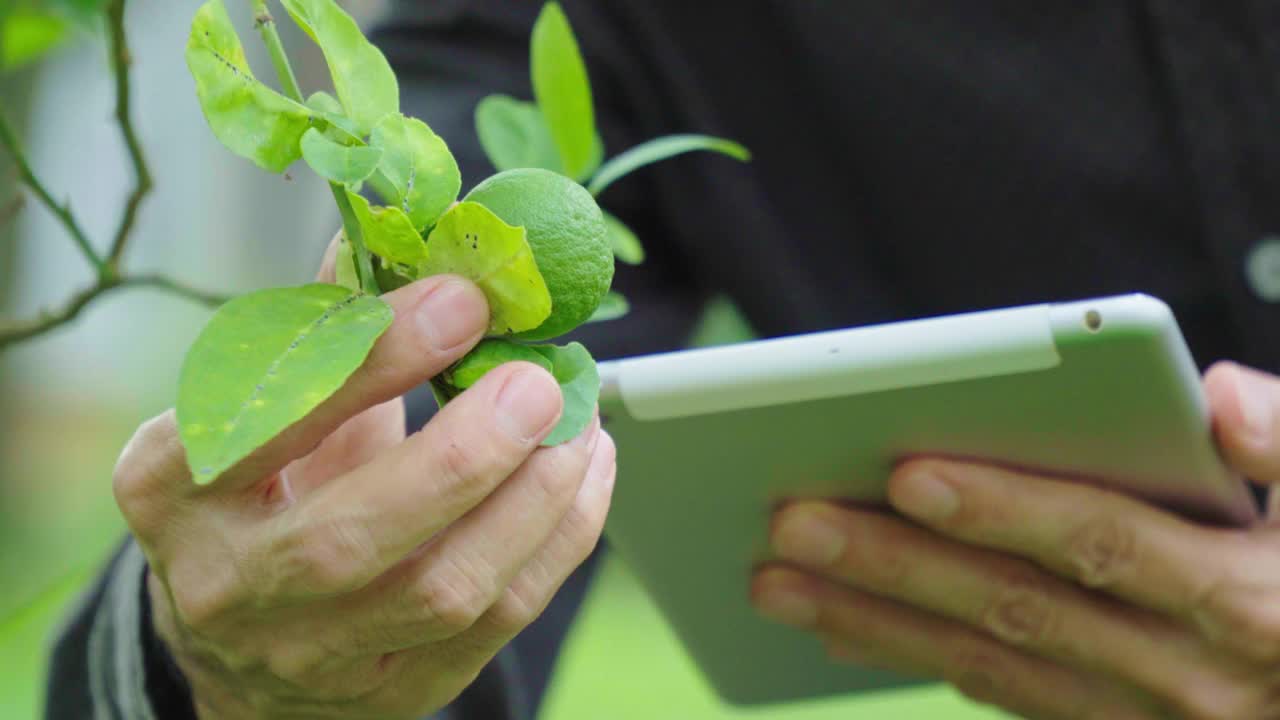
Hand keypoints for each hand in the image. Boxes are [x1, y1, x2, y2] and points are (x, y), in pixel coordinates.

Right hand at [113, 237, 615, 718]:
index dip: (372, 361)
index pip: (269, 424)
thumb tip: (407, 228)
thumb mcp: (264, 403)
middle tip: (540, 380)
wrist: (240, 638)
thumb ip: (328, 323)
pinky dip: (559, 540)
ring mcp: (312, 653)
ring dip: (535, 498)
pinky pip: (498, 624)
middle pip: (353, 536)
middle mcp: (230, 584)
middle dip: (465, 453)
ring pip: (444, 589)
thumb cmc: (262, 490)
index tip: (461, 301)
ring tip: (581, 422)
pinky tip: (586, 472)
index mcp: (173, 489)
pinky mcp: (391, 691)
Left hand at [751, 361, 1279, 718]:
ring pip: (987, 664)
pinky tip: (838, 632)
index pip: (1101, 542)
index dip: (1006, 510)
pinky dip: (913, 661)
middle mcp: (1180, 669)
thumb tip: (1218, 393)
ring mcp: (1139, 714)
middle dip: (896, 568)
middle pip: (1016, 607)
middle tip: (791, 525)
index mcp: (1240, 596)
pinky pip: (998, 699)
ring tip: (775, 583)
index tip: (907, 473)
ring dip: (874, 623)